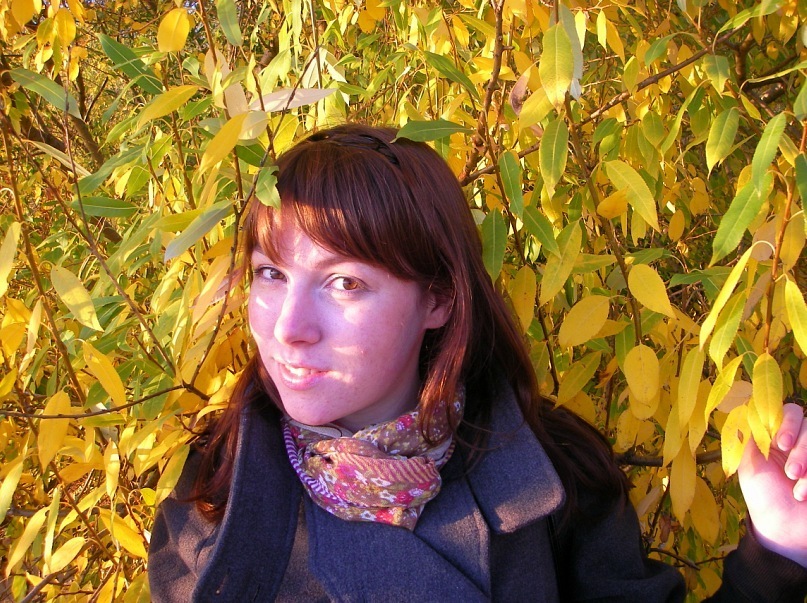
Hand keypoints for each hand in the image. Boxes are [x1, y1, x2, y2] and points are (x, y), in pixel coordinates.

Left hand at [738, 402, 806, 566]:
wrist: (783, 531)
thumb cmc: (763, 498)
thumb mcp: (749, 465)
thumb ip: (751, 437)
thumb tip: (751, 410)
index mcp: (778, 438)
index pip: (790, 413)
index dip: (789, 422)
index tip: (782, 442)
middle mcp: (801, 444)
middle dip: (802, 450)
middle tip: (791, 472)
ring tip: (797, 489)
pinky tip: (805, 494)